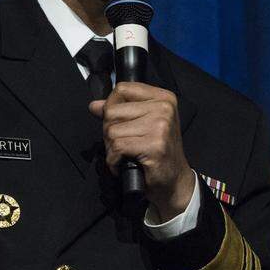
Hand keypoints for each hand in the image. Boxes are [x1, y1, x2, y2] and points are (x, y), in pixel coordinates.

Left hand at [88, 82, 195, 220]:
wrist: (174, 181)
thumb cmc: (158, 153)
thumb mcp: (143, 125)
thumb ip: (119, 112)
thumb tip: (94, 105)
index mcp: (163, 98)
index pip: (122, 89)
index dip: (111, 106)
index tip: (116, 122)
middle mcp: (164, 108)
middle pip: (112, 111)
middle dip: (109, 131)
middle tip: (122, 145)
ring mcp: (161, 126)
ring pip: (112, 131)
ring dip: (111, 148)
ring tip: (124, 154)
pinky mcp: (154, 145)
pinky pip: (117, 147)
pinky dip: (113, 160)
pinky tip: (123, 164)